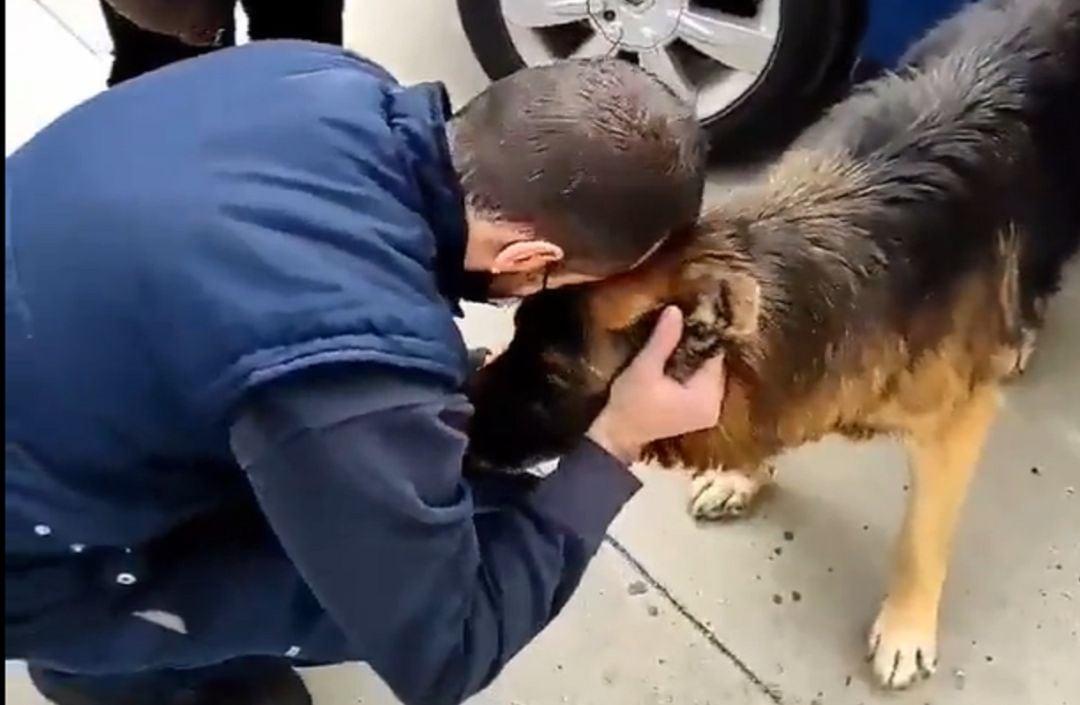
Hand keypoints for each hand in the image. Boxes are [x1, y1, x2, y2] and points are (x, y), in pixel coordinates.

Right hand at [587, 307, 725, 462]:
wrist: (617, 436)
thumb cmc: (629, 404)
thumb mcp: (644, 368)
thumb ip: (663, 340)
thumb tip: (677, 310)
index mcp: (706, 398)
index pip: (715, 356)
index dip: (703, 335)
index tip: (692, 316)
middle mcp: (715, 407)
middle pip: (714, 365)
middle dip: (699, 347)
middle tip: (684, 323)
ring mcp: (708, 412)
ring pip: (707, 373)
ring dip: (695, 358)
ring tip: (678, 338)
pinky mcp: (698, 413)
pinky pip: (701, 384)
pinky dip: (691, 371)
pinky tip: (676, 359)